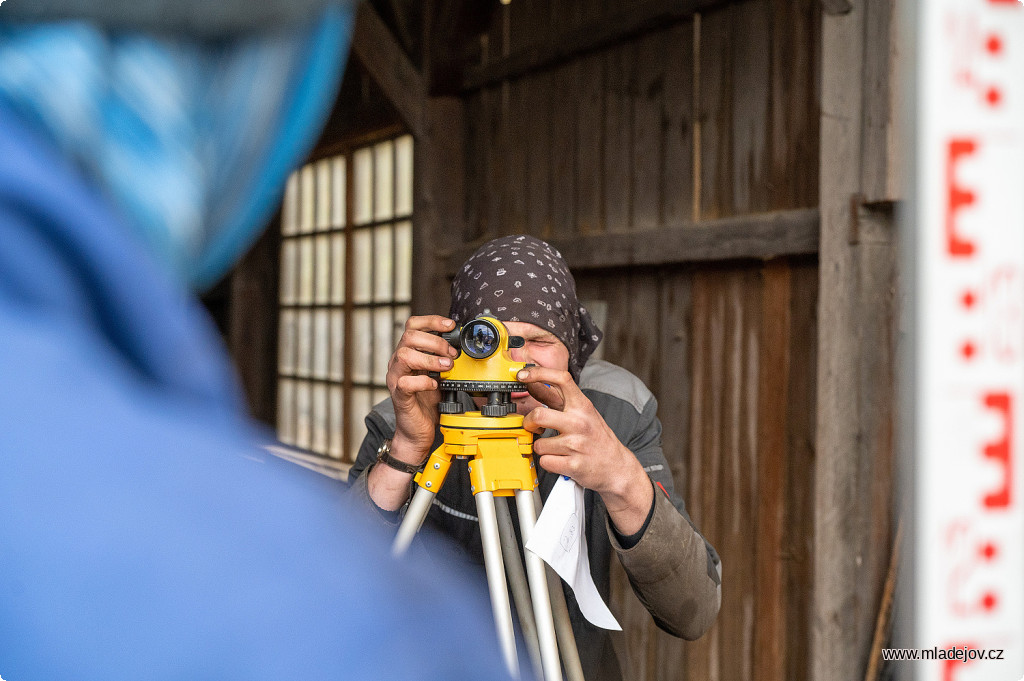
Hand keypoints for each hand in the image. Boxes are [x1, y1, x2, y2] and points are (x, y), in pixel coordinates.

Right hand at [386, 315, 458, 461]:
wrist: (417, 431)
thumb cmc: (427, 402)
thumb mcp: (439, 375)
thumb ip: (444, 360)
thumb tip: (462, 346)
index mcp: (407, 354)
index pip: (412, 326)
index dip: (431, 321)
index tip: (450, 325)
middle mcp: (398, 363)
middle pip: (408, 336)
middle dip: (435, 341)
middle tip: (451, 354)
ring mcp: (396, 379)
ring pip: (404, 356)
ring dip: (430, 358)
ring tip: (446, 367)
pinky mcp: (399, 396)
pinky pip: (406, 382)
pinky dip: (423, 381)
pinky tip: (435, 385)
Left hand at [517, 367, 645, 500]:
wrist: (616, 467)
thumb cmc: (597, 438)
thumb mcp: (582, 413)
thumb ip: (558, 399)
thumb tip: (533, 384)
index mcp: (582, 406)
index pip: (561, 379)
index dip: (538, 373)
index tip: (522, 375)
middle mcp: (579, 422)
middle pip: (538, 415)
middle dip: (528, 422)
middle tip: (532, 426)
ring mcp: (576, 444)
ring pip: (539, 444)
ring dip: (542, 448)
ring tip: (556, 448)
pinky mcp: (573, 465)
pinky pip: (545, 462)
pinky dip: (549, 462)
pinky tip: (560, 459)